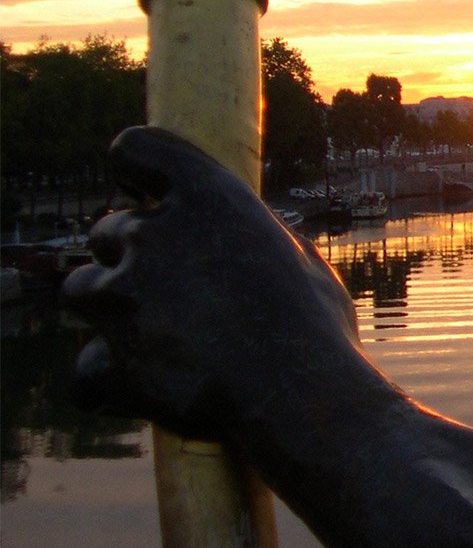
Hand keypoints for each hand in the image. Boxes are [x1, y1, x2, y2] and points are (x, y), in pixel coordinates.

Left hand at [64, 127, 362, 439]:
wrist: (306, 399)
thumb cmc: (316, 328)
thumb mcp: (297, 259)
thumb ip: (245, 235)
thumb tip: (232, 237)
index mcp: (206, 198)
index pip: (137, 148)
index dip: (136, 168)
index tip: (146, 189)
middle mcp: (152, 237)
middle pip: (107, 230)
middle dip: (132, 256)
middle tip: (175, 287)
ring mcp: (121, 299)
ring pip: (82, 292)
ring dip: (111, 310)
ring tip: (161, 337)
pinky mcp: (108, 361)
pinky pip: (86, 368)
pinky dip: (108, 379)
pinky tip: (144, 385)